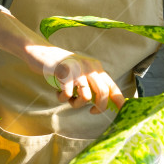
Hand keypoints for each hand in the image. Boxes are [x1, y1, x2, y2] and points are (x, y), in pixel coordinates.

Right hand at [0, 12, 125, 113]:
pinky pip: (67, 95)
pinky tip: (58, 93)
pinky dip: (62, 99)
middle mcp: (89, 67)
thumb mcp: (81, 72)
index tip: (121, 112)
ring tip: (68, 98)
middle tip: (92, 112)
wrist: (42, 52)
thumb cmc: (62, 67)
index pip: (112, 85)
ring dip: (76, 104)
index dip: (119, 100)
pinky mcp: (64, 73)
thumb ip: (91, 84)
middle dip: (99, 107)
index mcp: (96, 67)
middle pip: (103, 93)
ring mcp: (77, 69)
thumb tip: (102, 103)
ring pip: (85, 97)